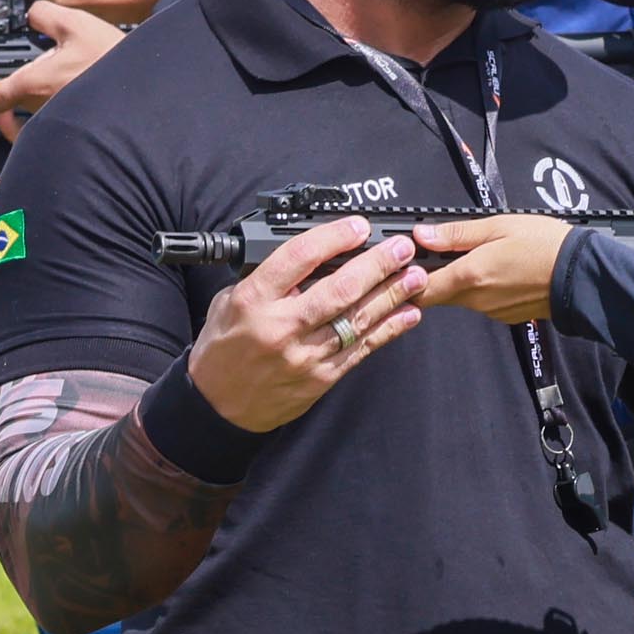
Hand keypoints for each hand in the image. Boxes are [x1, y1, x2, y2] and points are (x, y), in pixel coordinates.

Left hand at [0, 0, 115, 131]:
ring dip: (28, 101)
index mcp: (34, 83)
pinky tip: (49, 110)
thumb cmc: (111, 61)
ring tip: (39, 82)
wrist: (142, 85)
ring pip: (27, 117)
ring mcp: (55, 121)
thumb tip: (31, 13)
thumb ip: (44, 15)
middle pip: (9, 106)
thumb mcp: (75, 23)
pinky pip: (46, 133)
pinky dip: (41, 124)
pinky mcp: (71, 129)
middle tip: (15, 72)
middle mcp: (40, 108)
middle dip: (8, 88)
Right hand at [187, 215, 429, 434]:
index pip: (299, 258)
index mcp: (253, 300)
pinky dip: (389, 330)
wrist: (218, 407)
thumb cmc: (223, 350)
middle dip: (376, 264)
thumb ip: (267, 280)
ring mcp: (304, 355)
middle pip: (338, 289)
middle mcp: (281, 327)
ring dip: (391, 295)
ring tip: (415, 275)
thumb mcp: (228, 303)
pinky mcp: (321, 378)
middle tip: (401, 248)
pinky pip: (361, 350)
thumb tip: (311, 258)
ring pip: (357, 319)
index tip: (357, 227)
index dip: (334, 237)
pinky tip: (408, 314)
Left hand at [405, 211, 571, 324]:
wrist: (581, 275)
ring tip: (476, 255)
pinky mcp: (504, 316)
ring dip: (459, 280)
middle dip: (431, 276)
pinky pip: (481, 302)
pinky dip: (481, 288)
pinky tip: (498, 270)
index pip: (420, 288)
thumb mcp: (499, 226)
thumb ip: (456, 234)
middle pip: (437, 294)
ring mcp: (490, 311)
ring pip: (460, 297)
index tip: (404, 261)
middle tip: (438, 252)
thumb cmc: (546, 245)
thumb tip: (422, 235)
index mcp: (469, 275)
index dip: (405, 277)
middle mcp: (476, 299)